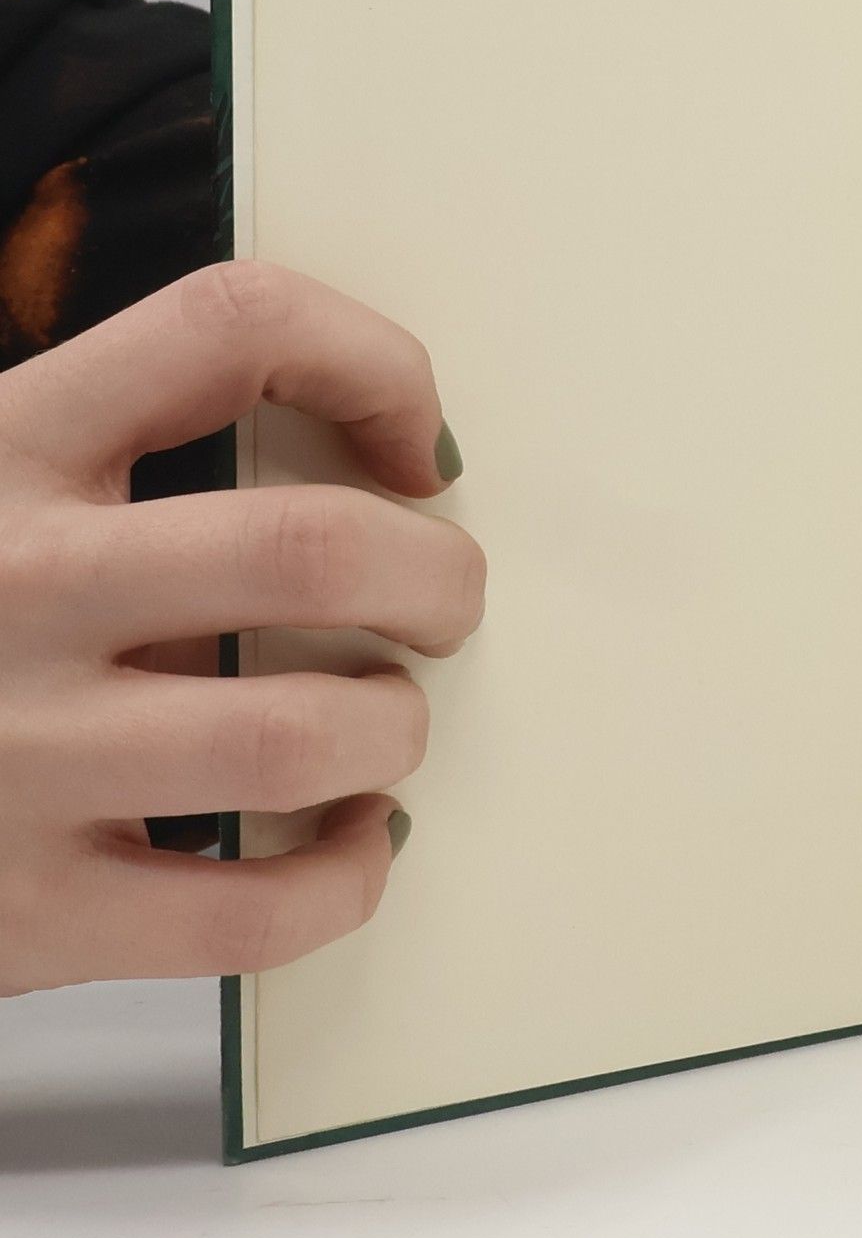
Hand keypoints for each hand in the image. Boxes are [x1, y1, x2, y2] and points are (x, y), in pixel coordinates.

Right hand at [0, 262, 484, 994]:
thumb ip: (115, 455)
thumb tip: (374, 471)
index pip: (231, 324)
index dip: (373, 365)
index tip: (419, 448)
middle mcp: (10, 586)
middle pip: (310, 547)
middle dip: (436, 576)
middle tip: (443, 604)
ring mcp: (15, 756)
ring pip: (302, 733)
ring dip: (393, 727)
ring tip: (381, 723)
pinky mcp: (27, 913)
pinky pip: (256, 909)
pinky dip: (347, 876)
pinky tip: (347, 836)